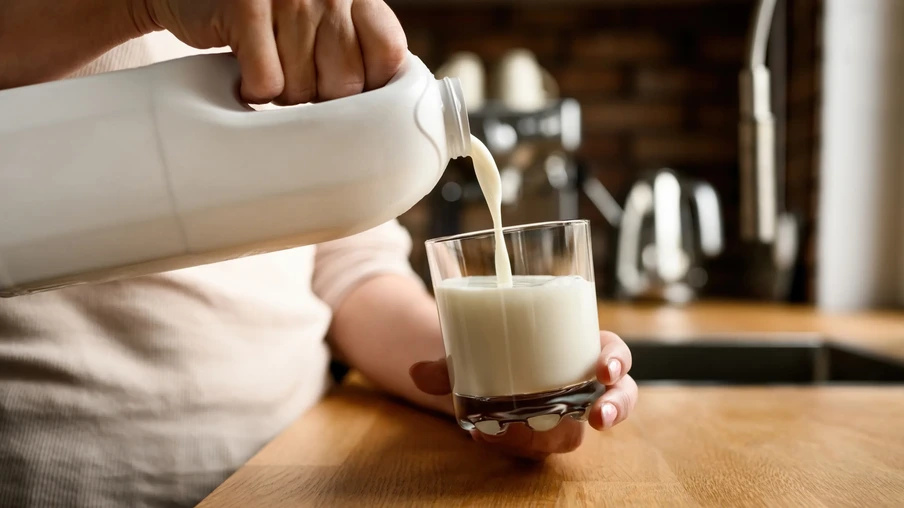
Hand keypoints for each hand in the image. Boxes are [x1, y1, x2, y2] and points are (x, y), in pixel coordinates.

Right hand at [136, 0, 406, 103]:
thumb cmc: (266, 16)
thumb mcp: (320, 16)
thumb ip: (355, 44)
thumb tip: (384, 112)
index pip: (388, 55)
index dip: (369, 87)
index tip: (343, 90)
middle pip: (346, 84)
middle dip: (318, 95)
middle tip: (294, 76)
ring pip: (303, 89)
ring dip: (281, 93)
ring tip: (266, 64)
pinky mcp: (246, 8)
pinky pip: (266, 84)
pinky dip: (251, 90)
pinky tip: (242, 69)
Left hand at [409, 331, 636, 459]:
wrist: (479, 370)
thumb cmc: (496, 350)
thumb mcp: (478, 345)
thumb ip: (450, 363)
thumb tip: (417, 373)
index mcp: (580, 348)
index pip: (614, 352)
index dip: (617, 361)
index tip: (605, 369)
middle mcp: (582, 384)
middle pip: (616, 399)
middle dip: (613, 408)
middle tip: (596, 415)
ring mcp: (567, 415)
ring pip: (578, 432)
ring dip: (551, 436)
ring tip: (513, 433)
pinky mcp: (544, 436)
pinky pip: (540, 446)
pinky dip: (513, 444)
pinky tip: (484, 436)